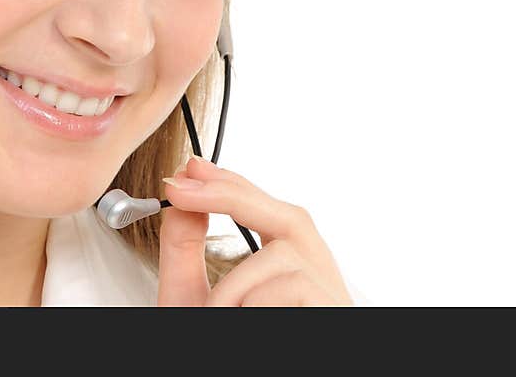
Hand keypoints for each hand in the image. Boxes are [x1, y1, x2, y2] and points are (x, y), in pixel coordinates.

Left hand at [158, 156, 352, 305]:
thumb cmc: (229, 348)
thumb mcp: (192, 301)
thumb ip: (185, 252)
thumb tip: (182, 201)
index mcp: (286, 268)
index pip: (265, 211)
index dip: (230, 182)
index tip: (191, 166)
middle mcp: (316, 277)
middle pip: (290, 217)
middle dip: (231, 194)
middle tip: (181, 186)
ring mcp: (331, 298)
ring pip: (285, 254)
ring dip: (235, 282)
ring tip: (217, 316)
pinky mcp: (334, 312)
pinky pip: (291, 287)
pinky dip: (252, 303)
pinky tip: (240, 321)